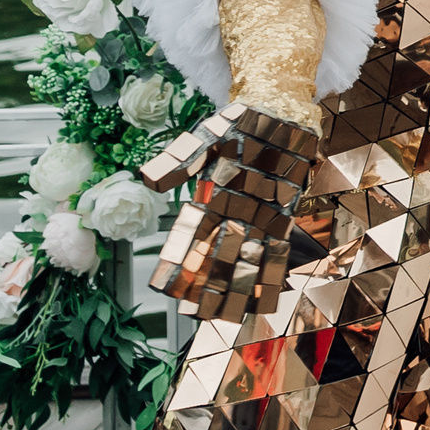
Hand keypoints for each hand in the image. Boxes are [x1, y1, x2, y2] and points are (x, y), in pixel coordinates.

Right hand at [139, 103, 320, 321]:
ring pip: (243, 255)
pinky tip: (268, 290)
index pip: (188, 236)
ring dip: (237, 283)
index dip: (178, 260)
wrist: (279, 115)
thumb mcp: (208, 137)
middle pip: (215, 253)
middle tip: (197, 314)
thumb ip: (181, 158)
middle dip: (206, 282)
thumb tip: (147, 178)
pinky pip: (275, 244)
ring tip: (230, 314)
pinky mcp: (282, 214)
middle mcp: (229, 213)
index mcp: (207, 199)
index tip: (165, 287)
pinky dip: (270, 266)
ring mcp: (256, 216)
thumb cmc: (239, 124)